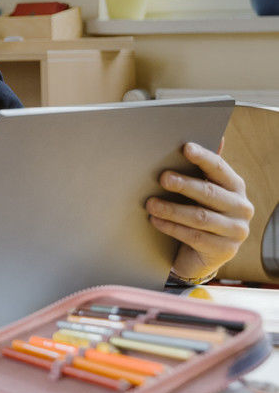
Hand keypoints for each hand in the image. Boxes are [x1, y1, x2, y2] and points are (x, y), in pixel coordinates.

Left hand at [145, 141, 253, 282]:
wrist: (201, 255)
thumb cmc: (200, 213)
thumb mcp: (203, 192)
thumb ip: (204, 168)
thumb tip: (213, 137)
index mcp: (236, 187)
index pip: (219, 168)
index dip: (203, 157)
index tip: (185, 148)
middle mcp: (241, 208)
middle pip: (209, 192)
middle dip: (184, 184)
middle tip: (162, 178)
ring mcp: (236, 231)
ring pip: (200, 217)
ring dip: (172, 209)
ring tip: (151, 204)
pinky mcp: (224, 250)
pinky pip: (194, 237)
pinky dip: (172, 228)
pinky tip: (156, 221)